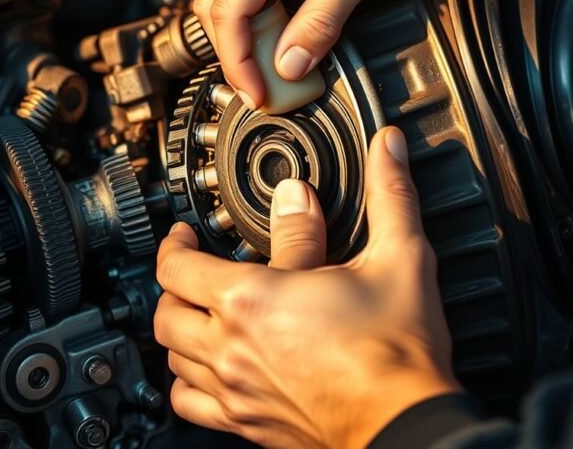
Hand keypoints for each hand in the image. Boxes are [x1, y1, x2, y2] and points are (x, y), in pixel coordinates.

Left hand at [154, 127, 459, 447]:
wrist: (407, 425)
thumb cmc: (398, 354)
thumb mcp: (398, 258)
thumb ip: (388, 195)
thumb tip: (387, 150)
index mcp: (251, 300)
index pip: (176, 266)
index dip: (173, 242)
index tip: (184, 235)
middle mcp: (230, 348)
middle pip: (165, 312)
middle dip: (172, 286)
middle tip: (190, 271)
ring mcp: (234, 390)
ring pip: (171, 357)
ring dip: (179, 331)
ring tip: (198, 314)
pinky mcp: (245, 425)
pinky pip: (189, 404)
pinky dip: (187, 383)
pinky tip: (207, 370)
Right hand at [193, 0, 476, 108]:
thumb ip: (320, 25)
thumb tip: (289, 66)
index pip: (228, 14)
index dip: (238, 62)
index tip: (256, 91)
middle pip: (212, 7)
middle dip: (232, 54)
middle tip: (259, 85)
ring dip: (238, 34)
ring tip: (268, 63)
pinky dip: (247, 13)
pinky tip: (273, 30)